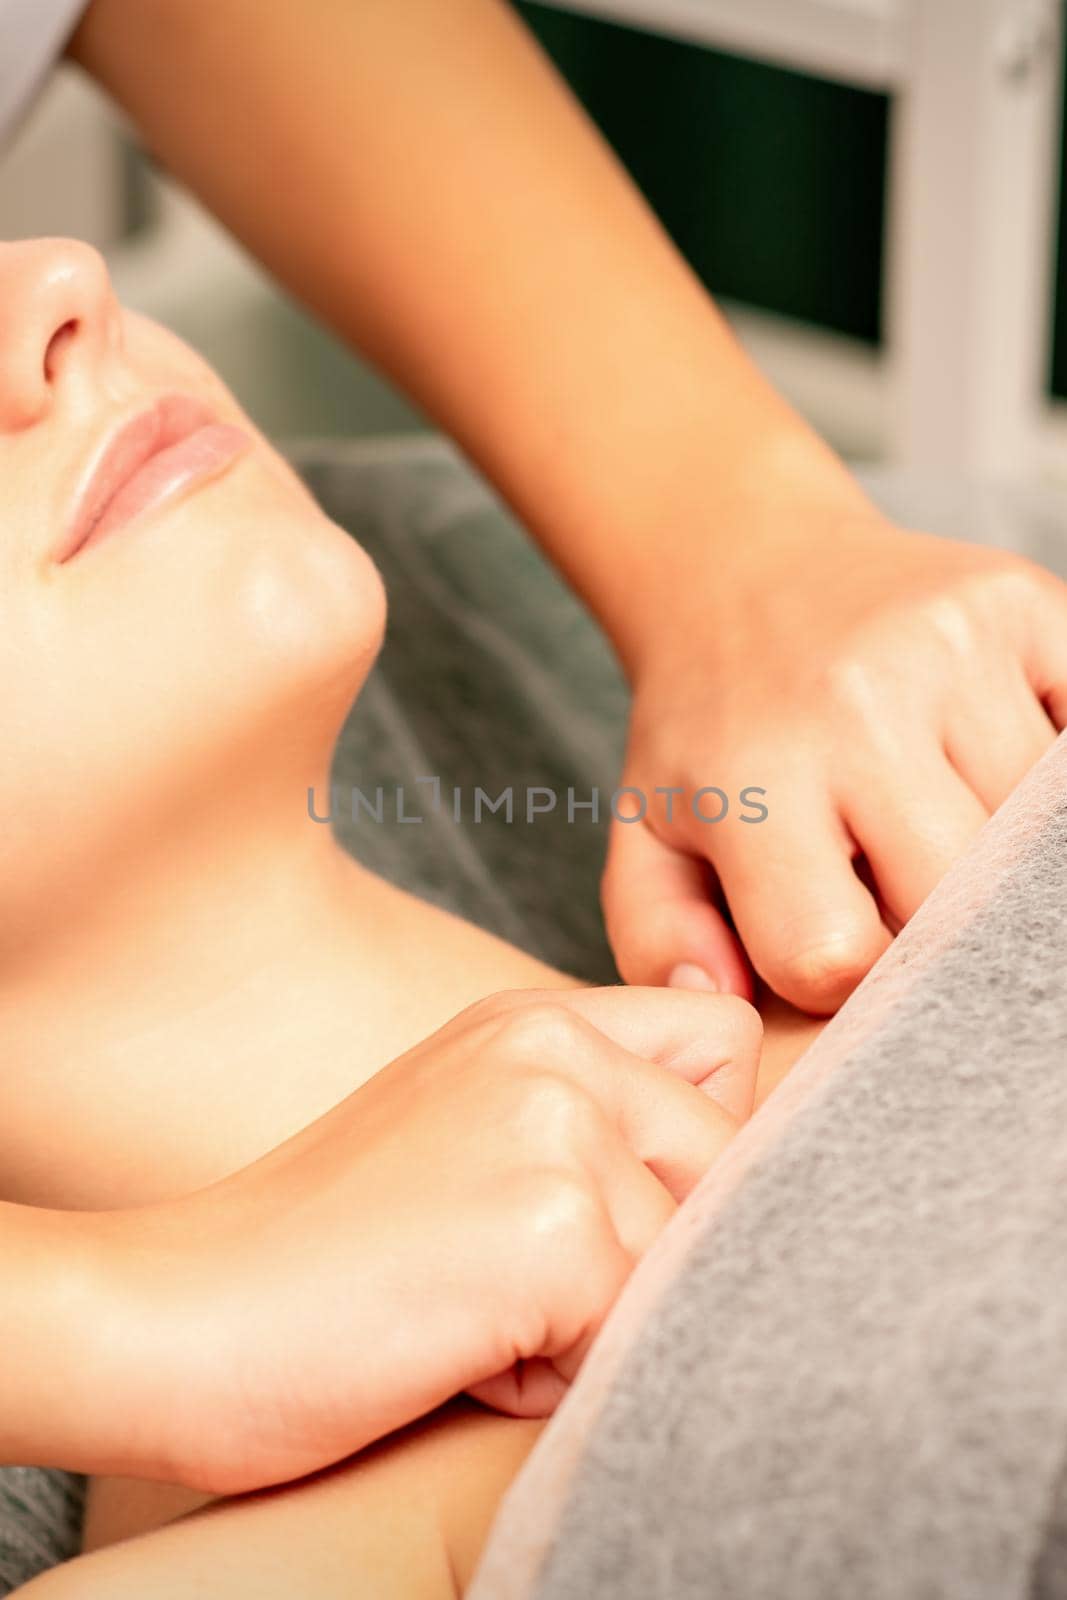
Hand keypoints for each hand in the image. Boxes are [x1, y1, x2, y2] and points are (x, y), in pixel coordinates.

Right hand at [99, 986, 759, 1493]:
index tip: (614, 1198)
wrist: (174, 1314)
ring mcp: (558, 1128)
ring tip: (466, 1313)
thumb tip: (744, 1155)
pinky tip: (451, 1350)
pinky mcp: (556, 1231)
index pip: (724, 1041)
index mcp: (534, 1018)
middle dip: (650, 1241)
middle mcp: (556, 1046)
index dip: (697, 1133)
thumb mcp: (461, 1129)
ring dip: (590, 1317)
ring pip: (685, 1259)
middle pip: (731, 1156)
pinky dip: (549, 1376)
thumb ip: (583, 1114)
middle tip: (509, 1275)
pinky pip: (630, 1335)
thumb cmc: (315, 1251)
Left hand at [604, 510, 1066, 1012]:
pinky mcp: (1023, 605)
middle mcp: (857, 702)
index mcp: (754, 774)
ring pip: (1033, 830)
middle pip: (955, 897)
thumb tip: (726, 999)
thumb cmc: (710, 726)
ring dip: (997, 847)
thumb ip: (663, 939)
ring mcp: (952, 646)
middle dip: (933, 920)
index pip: (832, 952)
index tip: (835, 939)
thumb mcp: (650, 832)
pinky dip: (1049, 779)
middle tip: (895, 881)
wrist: (748, 571)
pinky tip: (987, 764)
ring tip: (930, 810)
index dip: (843, 978)